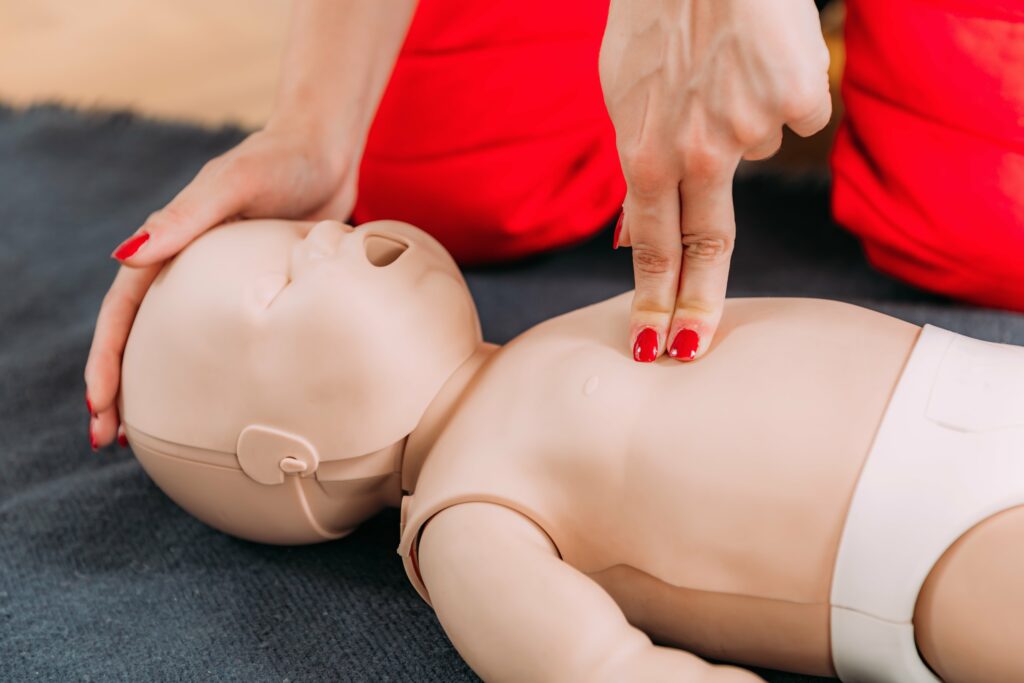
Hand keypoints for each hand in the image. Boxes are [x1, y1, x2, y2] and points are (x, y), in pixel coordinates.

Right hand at [84, 122, 355, 448]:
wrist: (328, 152)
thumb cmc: (279, 160)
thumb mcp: (233, 183)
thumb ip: (185, 217)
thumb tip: (125, 256)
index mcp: (171, 246)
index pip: (123, 311)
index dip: (106, 359)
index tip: (98, 406)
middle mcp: (188, 268)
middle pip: (141, 337)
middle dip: (119, 389)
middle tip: (111, 441)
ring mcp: (220, 283)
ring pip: (177, 343)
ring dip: (158, 388)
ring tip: (147, 437)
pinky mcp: (256, 290)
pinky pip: (224, 338)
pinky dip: (211, 371)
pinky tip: (219, 403)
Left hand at [600, 0, 830, 361]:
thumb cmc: (654, 18)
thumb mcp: (621, 94)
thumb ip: (635, 162)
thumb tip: (629, 230)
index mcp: (646, 153)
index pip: (653, 248)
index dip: (653, 301)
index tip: (651, 346)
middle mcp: (699, 154)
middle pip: (707, 249)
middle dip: (697, 308)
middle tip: (691, 349)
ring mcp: (750, 130)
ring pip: (756, 149)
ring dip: (742, 122)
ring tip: (723, 69)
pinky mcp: (797, 99)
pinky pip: (797, 115)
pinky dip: (782, 93)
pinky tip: (760, 58)